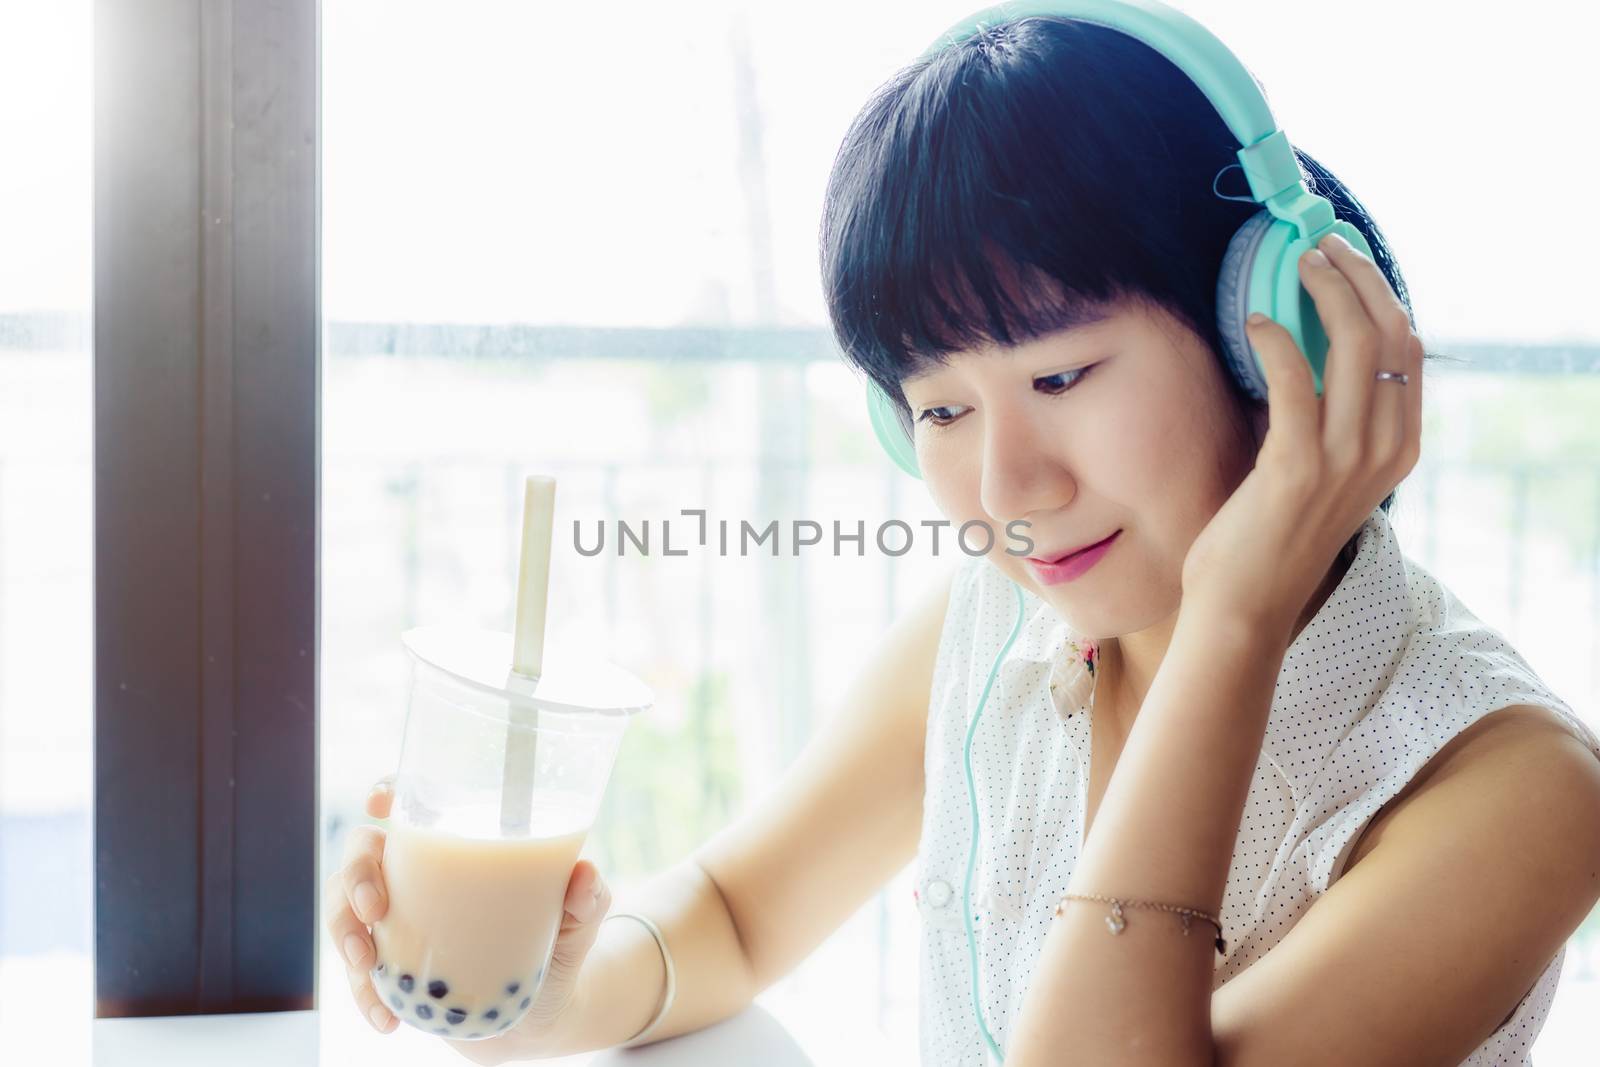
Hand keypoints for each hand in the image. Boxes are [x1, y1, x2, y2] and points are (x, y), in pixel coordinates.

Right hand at [322, 775, 614, 1062]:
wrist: (540, 1017)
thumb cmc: (556, 947)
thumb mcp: (577, 922)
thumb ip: (587, 898)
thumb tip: (583, 875)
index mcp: (458, 846)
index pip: (412, 803)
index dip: (387, 793)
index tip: (379, 805)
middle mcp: (418, 876)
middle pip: (361, 852)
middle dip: (355, 876)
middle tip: (374, 910)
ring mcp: (396, 922)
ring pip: (343, 908)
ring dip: (343, 935)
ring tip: (367, 967)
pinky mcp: (389, 968)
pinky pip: (357, 974)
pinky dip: (363, 996)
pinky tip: (384, 1018)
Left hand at [1180, 230, 1422, 634]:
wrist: (1246, 605)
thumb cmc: (1271, 537)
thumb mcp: (1324, 472)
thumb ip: (1330, 419)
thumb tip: (1306, 349)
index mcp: (1400, 447)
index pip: (1409, 350)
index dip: (1381, 294)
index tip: (1347, 261)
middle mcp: (1384, 449)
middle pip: (1391, 334)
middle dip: (1358, 278)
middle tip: (1320, 247)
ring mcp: (1345, 459)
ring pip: (1355, 346)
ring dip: (1325, 293)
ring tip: (1296, 267)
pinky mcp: (1296, 466)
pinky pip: (1293, 381)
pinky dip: (1276, 341)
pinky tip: (1256, 323)